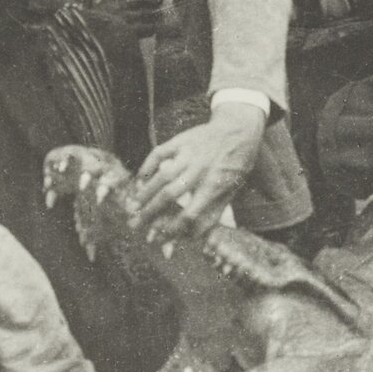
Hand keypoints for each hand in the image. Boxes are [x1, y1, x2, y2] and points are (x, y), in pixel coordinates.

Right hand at [88, 0, 165, 40]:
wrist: (91, 28)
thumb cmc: (110, 7)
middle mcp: (129, 0)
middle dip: (156, 4)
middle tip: (147, 7)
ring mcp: (130, 16)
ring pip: (156, 14)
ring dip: (153, 17)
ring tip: (143, 18)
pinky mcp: (131, 31)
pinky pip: (151, 28)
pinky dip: (150, 29)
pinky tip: (142, 28)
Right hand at [132, 101, 265, 241]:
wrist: (240, 130)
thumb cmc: (234, 167)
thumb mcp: (231, 192)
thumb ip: (212, 215)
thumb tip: (194, 241)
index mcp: (215, 186)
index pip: (190, 213)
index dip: (173, 228)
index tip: (160, 237)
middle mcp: (201, 170)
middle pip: (170, 195)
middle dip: (150, 213)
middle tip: (135, 226)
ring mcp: (190, 153)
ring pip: (162, 175)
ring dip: (144, 193)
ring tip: (132, 207)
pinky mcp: (181, 140)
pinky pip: (159, 153)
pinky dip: (146, 166)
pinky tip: (139, 178)